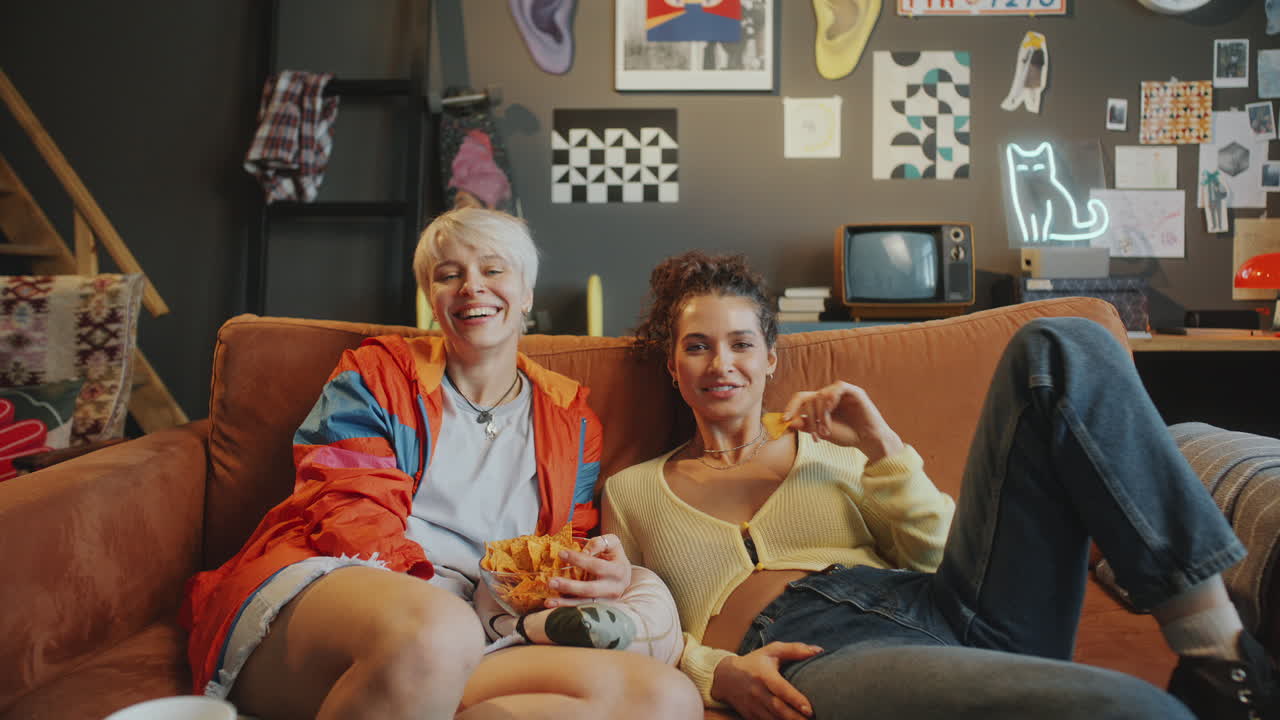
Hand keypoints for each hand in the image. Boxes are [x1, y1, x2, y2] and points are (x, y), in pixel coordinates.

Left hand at [544, 533, 631, 605]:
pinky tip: (552, 605)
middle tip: (550, 582)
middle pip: (590, 589)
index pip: (596, 565)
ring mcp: (607, 601)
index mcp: (619, 570)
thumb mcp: (612, 543)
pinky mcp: (600, 608)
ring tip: (548, 601)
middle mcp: (614, 588)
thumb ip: (599, 543)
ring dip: (565, 603)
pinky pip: (581, 609)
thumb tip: (584, 553)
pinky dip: (566, 608)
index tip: (561, 554)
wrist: (624, 575)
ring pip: (585, 603)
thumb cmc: (614, 556)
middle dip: (569, 587)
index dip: (579, 560)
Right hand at [712, 642, 822, 719]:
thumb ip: (794, 650)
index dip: (795, 700)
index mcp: (764, 675)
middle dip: (795, 718)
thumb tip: (818, 651)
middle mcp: (757, 692)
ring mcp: (752, 706)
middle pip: (778, 709)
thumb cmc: (754, 662)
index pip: (780, 689)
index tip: (810, 710)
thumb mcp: (771, 651)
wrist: (725, 677)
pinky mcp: (750, 716)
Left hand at [783, 381, 903, 461]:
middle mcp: (830, 396)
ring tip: (827, 430)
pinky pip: (838, 387)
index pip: (801, 399)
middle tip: (816, 434)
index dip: (791, 407)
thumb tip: (789, 421)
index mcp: (821, 404)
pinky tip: (831, 410)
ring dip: (821, 414)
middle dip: (810, 418)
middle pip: (810, 398)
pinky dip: (831, 398)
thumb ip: (807, 425)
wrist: (868, 441)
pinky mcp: (854, 392)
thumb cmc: (847, 436)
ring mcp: (842, 393)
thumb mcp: (823, 432)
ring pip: (822, 394)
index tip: (785, 419)